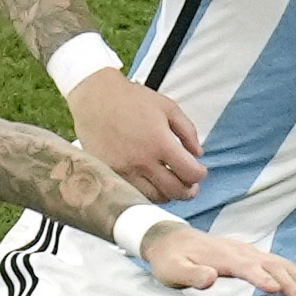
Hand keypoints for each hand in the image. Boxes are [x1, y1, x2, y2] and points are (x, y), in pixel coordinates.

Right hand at [67, 68, 207, 202]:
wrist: (95, 98)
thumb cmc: (130, 99)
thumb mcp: (168, 107)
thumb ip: (188, 131)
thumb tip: (198, 152)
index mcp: (160, 143)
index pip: (190, 173)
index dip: (200, 175)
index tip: (199, 171)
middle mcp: (143, 161)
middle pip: (175, 191)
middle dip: (188, 191)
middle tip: (190, 186)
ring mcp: (125, 170)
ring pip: (154, 197)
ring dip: (167, 194)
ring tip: (170, 184)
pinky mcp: (110, 174)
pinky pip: (134, 193)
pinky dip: (147, 192)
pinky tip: (151, 183)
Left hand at [144, 220, 295, 295]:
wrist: (170, 239)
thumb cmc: (170, 260)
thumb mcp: (173, 270)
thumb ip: (191, 275)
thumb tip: (210, 277)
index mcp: (224, 257)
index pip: (249, 267)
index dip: (263, 278)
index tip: (278, 292)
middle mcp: (242, 252)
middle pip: (275, 266)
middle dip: (295, 287)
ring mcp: (249, 252)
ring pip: (283, 264)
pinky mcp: (251, 255)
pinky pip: (279, 264)